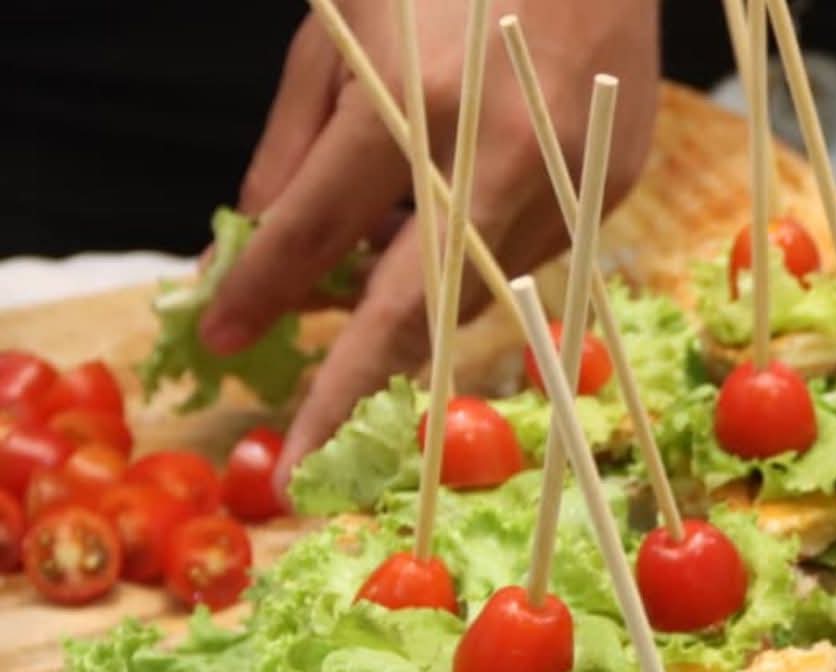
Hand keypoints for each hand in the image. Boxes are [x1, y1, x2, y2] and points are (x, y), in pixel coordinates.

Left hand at [201, 0, 660, 477]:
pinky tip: (465, 226)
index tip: (220, 337)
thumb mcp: (339, 23)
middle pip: (409, 312)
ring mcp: (566, 183)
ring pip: (475, 295)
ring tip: (382, 299)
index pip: (314, 231)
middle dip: (348, 396)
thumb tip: (265, 242)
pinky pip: (533, 259)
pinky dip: (484, 264)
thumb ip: (296, 138)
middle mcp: (493, 157)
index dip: (260, 292)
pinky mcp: (613, 192)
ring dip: (419, 316)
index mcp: (410, 102)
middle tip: (305, 462)